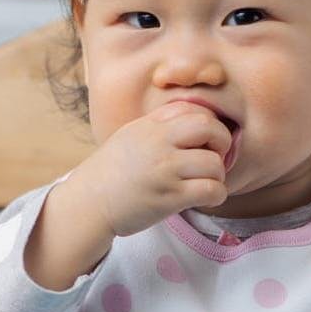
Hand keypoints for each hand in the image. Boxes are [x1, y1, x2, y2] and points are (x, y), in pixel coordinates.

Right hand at [68, 100, 231, 236]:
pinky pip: (212, 190)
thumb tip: (193, 121)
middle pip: (210, 127)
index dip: (209, 124)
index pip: (194, 109)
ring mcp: (164, 170)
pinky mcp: (170, 197)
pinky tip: (206, 197)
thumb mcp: (131, 135)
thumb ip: (159, 125)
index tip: (205, 141)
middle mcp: (158, 143)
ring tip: (205, 182)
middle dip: (222, 142)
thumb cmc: (111, 172)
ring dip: (218, 175)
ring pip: (215, 163)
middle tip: (214, 157)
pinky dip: (217, 195)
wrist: (88, 202)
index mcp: (150, 125)